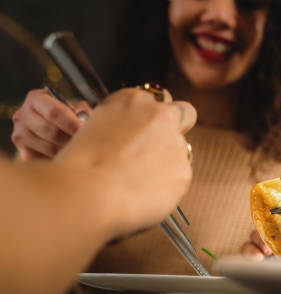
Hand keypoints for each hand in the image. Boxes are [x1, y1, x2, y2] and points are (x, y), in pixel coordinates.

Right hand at [11, 89, 90, 160]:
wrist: (52, 129)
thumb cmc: (67, 118)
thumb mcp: (73, 109)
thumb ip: (82, 112)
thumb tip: (84, 114)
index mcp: (35, 99)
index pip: (54, 111)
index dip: (72, 123)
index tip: (85, 130)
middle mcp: (22, 115)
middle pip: (51, 131)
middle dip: (71, 138)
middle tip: (85, 143)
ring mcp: (20, 135)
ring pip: (50, 147)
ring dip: (67, 150)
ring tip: (79, 149)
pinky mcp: (23, 153)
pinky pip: (45, 160)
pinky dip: (60, 160)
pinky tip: (68, 156)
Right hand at [54, 87, 196, 237]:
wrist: (88, 192)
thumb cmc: (81, 165)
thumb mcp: (94, 126)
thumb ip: (124, 124)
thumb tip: (133, 135)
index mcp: (134, 100)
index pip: (160, 99)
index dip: (155, 118)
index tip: (147, 132)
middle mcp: (161, 116)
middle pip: (185, 115)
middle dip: (178, 128)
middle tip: (159, 150)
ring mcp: (176, 143)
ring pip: (182, 151)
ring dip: (168, 162)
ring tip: (138, 180)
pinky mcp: (183, 171)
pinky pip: (179, 178)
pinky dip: (167, 186)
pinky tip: (144, 192)